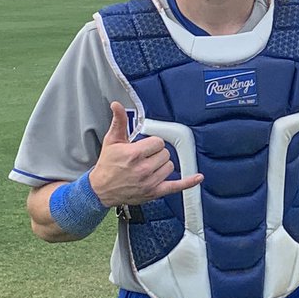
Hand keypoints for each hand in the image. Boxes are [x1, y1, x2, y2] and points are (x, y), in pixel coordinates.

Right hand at [88, 102, 203, 207]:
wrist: (100, 189)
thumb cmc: (107, 165)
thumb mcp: (112, 141)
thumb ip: (119, 121)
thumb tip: (117, 105)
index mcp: (134, 154)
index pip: (158, 142)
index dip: (152, 143)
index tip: (144, 147)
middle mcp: (143, 169)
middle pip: (165, 153)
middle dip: (156, 153)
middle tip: (144, 157)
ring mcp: (149, 182)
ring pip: (170, 166)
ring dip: (162, 165)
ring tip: (148, 166)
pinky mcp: (154, 192)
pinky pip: (176, 187)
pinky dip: (188, 182)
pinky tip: (198, 177)